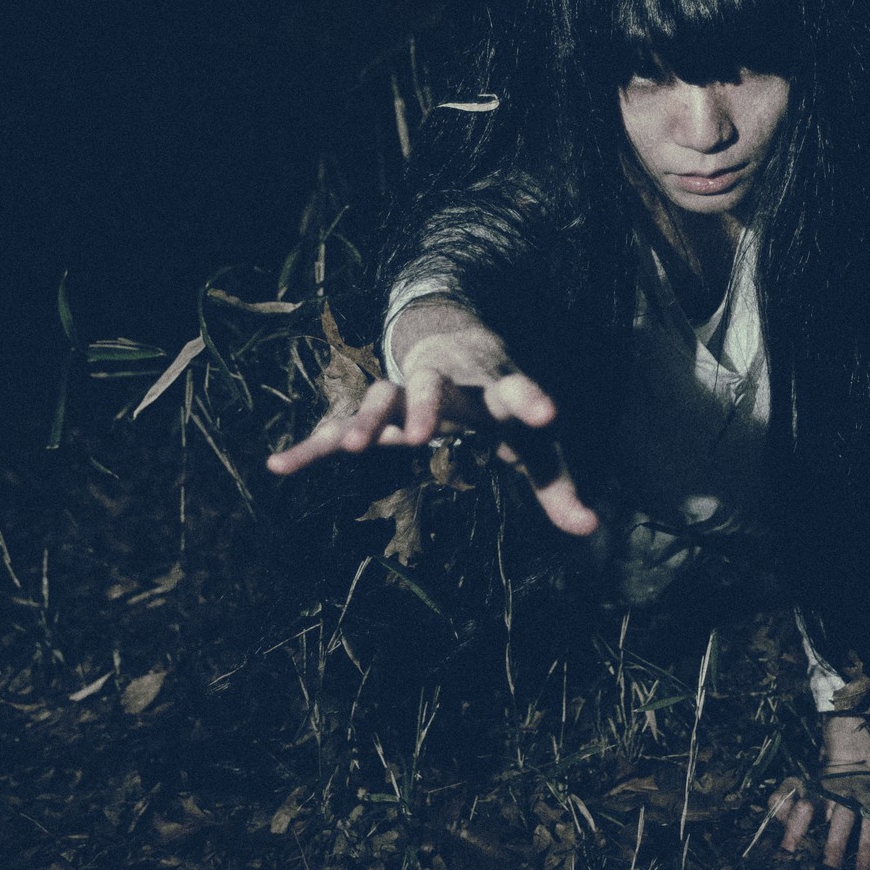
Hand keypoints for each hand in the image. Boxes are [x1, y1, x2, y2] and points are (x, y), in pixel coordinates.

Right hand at [266, 300, 598, 536]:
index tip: (546, 414)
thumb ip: (557, 485)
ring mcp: (402, 390)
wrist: (453, 340)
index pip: (517, 390)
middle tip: (418, 436)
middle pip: (430, 383)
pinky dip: (309, 444)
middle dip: (423, 405)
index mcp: (494, 387)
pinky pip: (334, 424)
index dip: (531, 400)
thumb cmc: (502, 404)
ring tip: (352, 447)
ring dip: (365, 418)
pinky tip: (279, 465)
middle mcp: (446, 382)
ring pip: (379, 395)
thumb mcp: (535, 443)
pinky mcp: (371, 408)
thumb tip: (590, 528)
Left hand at [769, 716, 869, 869]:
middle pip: (843, 816)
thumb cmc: (821, 780)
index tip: (788, 849)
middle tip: (830, 866)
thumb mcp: (797, 784)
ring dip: (868, 846)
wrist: (854, 752)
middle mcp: (847, 794)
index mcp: (821, 792)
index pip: (806, 807)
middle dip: (837, 840)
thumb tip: (776, 827)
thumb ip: (781, 801)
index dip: (796, 826)